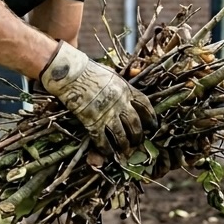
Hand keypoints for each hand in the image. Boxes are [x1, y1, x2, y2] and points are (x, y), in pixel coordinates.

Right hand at [39, 41, 156, 153]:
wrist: (70, 73)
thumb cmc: (88, 70)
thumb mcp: (111, 72)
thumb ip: (122, 80)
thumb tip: (134, 77)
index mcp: (126, 89)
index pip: (145, 105)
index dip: (151, 117)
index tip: (153, 124)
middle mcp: (121, 103)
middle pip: (135, 124)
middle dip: (138, 135)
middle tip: (138, 141)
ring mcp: (107, 114)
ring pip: (122, 135)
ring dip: (124, 145)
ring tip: (125, 150)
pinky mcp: (93, 122)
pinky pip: (103, 140)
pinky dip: (106, 149)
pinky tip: (108, 153)